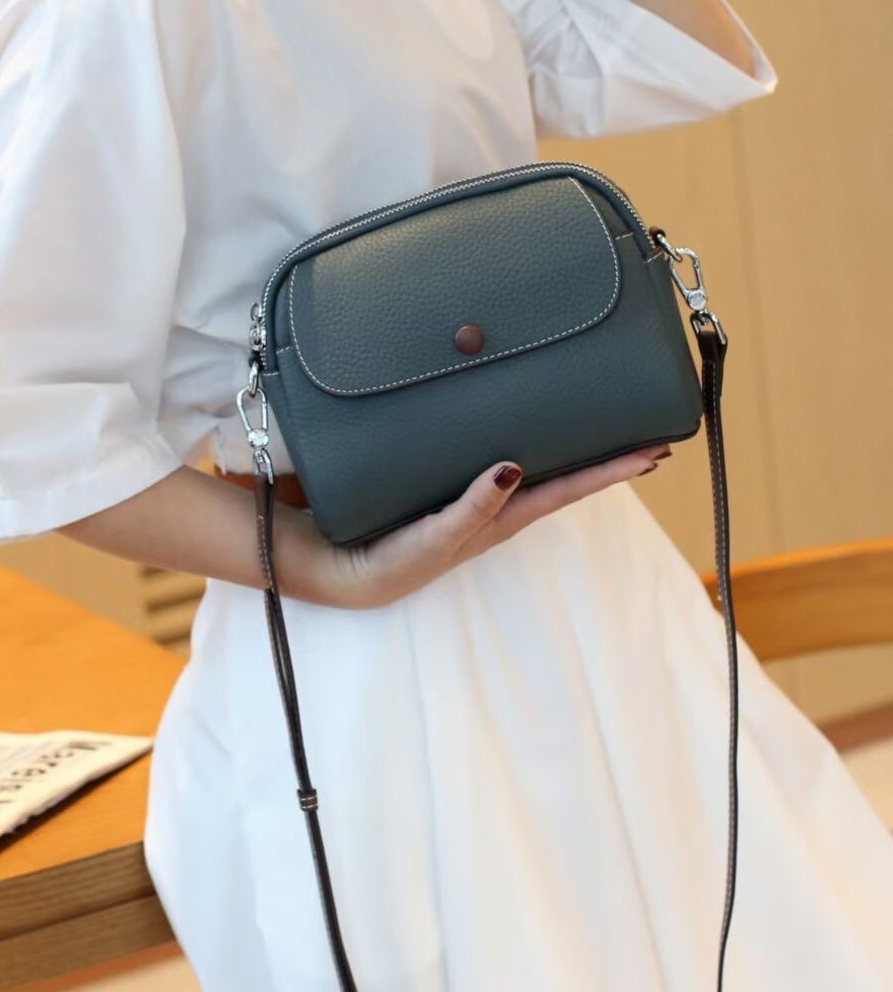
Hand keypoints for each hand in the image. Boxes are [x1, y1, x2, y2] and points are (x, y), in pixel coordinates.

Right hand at [315, 445, 670, 609]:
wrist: (336, 570)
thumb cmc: (390, 563)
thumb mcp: (435, 539)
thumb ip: (472, 508)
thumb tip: (514, 468)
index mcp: (501, 518)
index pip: (568, 488)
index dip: (610, 471)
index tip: (655, 452)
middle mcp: (495, 504)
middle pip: (561, 475)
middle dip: (603, 456)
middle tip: (646, 432)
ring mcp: (470, 495)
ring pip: (532, 465)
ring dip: (566, 447)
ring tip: (598, 420)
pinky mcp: (442, 483)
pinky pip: (491, 456)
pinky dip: (515, 439)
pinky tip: (514, 421)